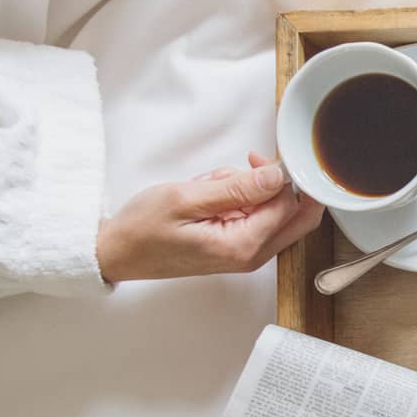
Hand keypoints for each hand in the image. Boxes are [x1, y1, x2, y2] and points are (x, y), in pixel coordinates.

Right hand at [96, 152, 323, 282]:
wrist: (120, 253)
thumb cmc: (143, 230)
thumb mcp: (186, 198)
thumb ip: (236, 189)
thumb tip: (276, 177)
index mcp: (243, 247)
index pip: (288, 206)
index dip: (278, 176)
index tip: (254, 160)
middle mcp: (253, 256)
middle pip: (296, 216)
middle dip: (273, 185)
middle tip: (244, 167)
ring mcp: (248, 255)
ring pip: (275, 213)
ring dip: (249, 192)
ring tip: (210, 187)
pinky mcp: (240, 249)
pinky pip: (256, 218)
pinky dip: (239, 201)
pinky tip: (210, 196)